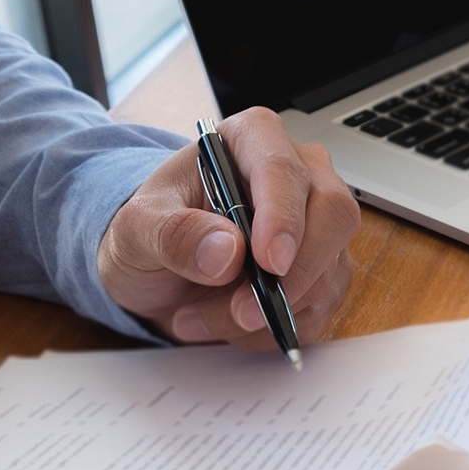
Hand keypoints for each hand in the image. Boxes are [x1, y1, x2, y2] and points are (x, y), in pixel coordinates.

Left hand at [98, 107, 360, 348]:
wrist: (157, 268)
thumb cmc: (153, 230)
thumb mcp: (135, 227)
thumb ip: (172, 232)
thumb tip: (226, 251)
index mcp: (253, 139)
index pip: (284, 169)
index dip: (282, 218)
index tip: (268, 264)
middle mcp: (300, 174)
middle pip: (333, 217)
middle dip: (290, 276)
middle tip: (240, 312)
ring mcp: (319, 224)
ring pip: (327, 273)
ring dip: (267, 313)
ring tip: (199, 318)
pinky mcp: (325, 270)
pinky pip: (320, 310)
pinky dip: (272, 330)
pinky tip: (228, 324)